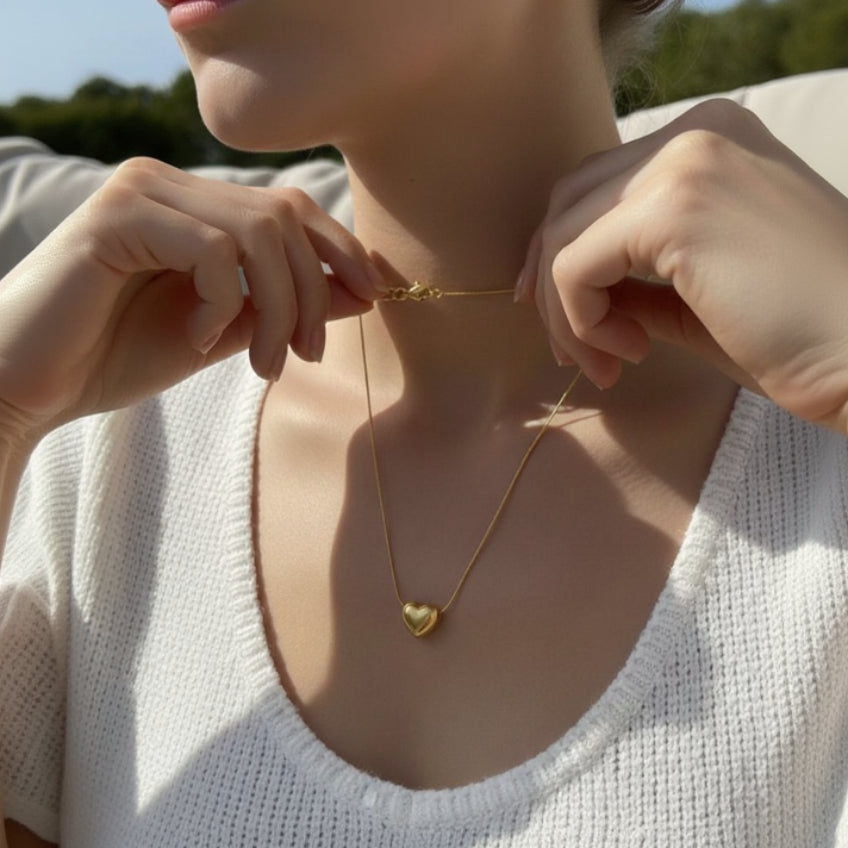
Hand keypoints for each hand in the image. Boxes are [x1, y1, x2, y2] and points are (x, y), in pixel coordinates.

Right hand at [0, 157, 381, 442]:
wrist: (31, 383)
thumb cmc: (119, 354)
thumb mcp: (224, 331)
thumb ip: (284, 306)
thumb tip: (364, 291)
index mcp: (196, 203)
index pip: (292, 208)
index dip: (341, 248)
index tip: (374, 296)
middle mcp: (171, 181)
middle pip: (286, 216)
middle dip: (314, 292)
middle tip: (306, 356)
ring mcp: (142, 190)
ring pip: (258, 232)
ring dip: (279, 307)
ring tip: (265, 363)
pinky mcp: (118, 215)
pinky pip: (212, 250)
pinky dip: (221, 302)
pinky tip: (197, 337)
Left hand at [519, 99, 847, 432]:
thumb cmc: (796, 335)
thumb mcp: (695, 297)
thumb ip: (633, 281)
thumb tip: (567, 293)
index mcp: (709, 143)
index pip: (596, 190)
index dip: (562, 259)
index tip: (569, 326)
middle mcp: (695, 135)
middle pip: (567, 204)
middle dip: (552, 286)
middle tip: (573, 356)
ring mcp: (685, 162)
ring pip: (561, 236)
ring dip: (566, 314)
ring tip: (608, 364)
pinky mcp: (675, 207)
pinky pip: (573, 265)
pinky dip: (580, 320)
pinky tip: (629, 353)